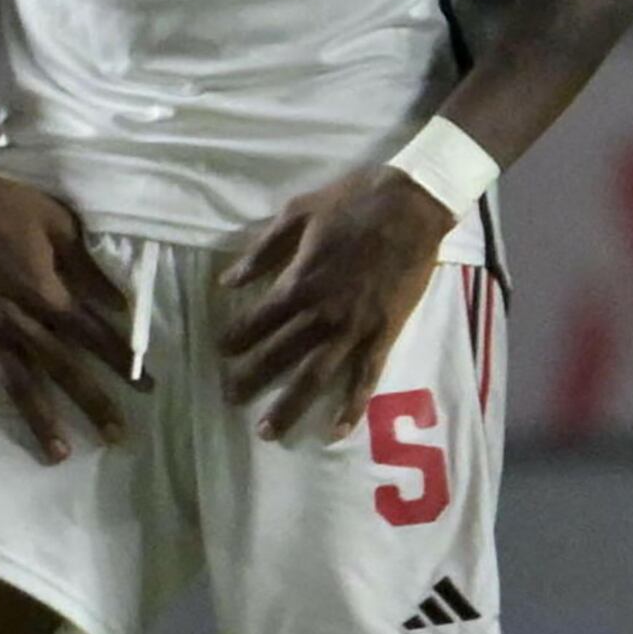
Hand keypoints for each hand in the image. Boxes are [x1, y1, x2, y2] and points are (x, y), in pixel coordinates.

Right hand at [0, 161, 138, 463]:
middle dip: (92, 402)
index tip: (147, 386)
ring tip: (58, 453)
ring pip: (16, 380)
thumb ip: (87, 268)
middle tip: (118, 436)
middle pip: (60, 367)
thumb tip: (120, 303)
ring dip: (38, 418)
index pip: (91, 334)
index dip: (121, 360)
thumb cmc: (8, 205)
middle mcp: (16, 317)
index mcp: (44, 290)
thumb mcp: (59, 225)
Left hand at [218, 166, 454, 442]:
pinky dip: (352, 406)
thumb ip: (262, 250)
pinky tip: (337, 430)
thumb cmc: (353, 202)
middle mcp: (324, 312)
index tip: (220, 352)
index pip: (260, 319)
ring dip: (291, 405)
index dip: (237, 337)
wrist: (413, 205)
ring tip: (269, 431)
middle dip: (252, 378)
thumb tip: (229, 281)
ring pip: (317, 375)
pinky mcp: (385, 334)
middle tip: (229, 399)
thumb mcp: (298, 212)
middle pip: (281, 354)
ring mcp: (356, 327)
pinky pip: (366, 377)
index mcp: (301, 281)